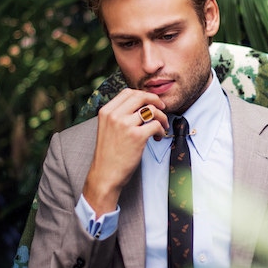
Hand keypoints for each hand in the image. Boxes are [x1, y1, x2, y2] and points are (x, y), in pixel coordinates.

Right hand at [83, 88, 168, 216]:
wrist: (105, 175)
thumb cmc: (109, 154)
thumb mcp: (107, 128)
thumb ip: (118, 115)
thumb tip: (140, 105)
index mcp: (106, 111)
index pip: (127, 92)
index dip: (142, 95)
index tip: (150, 102)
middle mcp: (114, 115)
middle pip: (140, 96)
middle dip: (155, 100)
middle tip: (162, 108)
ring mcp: (125, 125)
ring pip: (151, 110)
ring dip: (161, 117)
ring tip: (162, 126)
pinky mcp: (136, 136)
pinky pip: (156, 125)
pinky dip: (161, 130)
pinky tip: (158, 138)